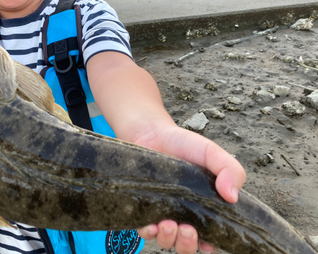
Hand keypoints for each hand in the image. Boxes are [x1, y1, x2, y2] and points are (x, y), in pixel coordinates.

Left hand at [133, 123, 245, 253]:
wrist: (152, 133)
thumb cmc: (184, 145)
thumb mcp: (213, 154)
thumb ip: (230, 170)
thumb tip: (234, 197)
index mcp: (204, 208)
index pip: (210, 238)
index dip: (210, 244)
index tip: (208, 241)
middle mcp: (184, 215)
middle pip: (187, 246)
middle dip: (188, 244)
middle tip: (187, 230)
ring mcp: (162, 213)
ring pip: (166, 241)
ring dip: (169, 239)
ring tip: (169, 225)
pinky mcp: (143, 208)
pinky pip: (144, 230)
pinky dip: (148, 232)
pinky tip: (151, 224)